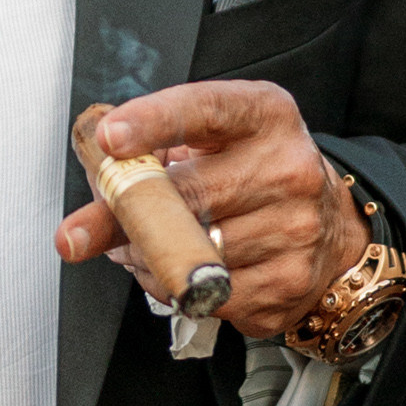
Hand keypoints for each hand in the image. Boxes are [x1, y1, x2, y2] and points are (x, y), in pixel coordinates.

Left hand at [54, 80, 364, 340]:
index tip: (110, 139)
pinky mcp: (289, 283)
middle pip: (188, 196)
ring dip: (146, 258)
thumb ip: (157, 145)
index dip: (153, 122)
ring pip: (190, 255)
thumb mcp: (214, 137)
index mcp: (264, 115)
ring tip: (145, 246)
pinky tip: (179, 270)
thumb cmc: (252, 172)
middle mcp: (289, 168)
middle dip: (120, 218)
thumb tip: (97, 172)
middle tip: (75, 234)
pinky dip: (175, 288)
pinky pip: (206, 296)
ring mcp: (295, 229)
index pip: (205, 110)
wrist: (330, 226)